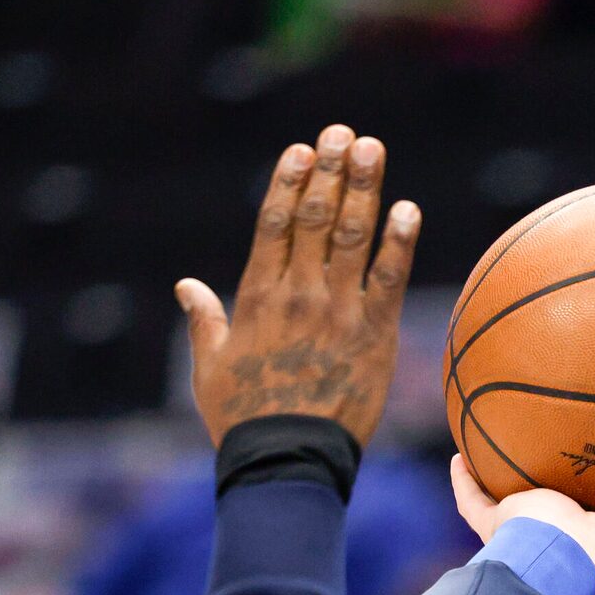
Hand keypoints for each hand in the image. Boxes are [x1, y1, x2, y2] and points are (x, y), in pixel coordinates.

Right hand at [176, 123, 420, 447]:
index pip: (275, 224)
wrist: (287, 461)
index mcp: (257, 297)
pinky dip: (400, 244)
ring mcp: (337, 312)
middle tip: (344, 134)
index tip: (302, 149)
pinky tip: (408, 210)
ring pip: (352, 237)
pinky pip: (389, 281)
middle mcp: (298, 294)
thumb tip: (185, 285)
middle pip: (316, 218)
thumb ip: (204, 321)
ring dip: (363, 189)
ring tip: (372, 149)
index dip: (290, 182)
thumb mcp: (210, 368)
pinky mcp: (374, 336)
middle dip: (331, 171)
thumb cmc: (244, 420)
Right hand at [450, 458, 594, 594]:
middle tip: (581, 477)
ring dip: (516, 493)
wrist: (556, 561)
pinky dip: (467, 481)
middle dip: (570, 509)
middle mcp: (560, 556)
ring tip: (520, 456)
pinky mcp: (498, 527)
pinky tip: (462, 452)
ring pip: (517, 517)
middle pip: (565, 529)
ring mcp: (525, 542)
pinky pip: (475, 503)